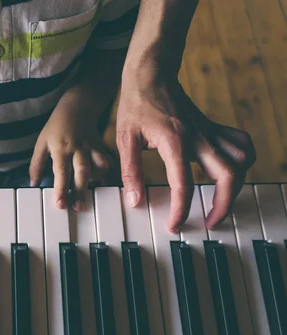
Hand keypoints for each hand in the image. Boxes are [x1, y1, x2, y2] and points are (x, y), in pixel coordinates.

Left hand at [30, 88, 114, 210]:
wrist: (77, 106)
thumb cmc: (56, 126)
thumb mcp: (41, 143)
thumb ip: (36, 164)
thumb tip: (33, 184)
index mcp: (60, 148)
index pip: (61, 172)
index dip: (61, 190)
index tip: (60, 205)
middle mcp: (77, 148)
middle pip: (81, 172)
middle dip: (80, 191)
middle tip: (78, 208)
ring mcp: (90, 147)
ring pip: (97, 166)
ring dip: (95, 182)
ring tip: (91, 195)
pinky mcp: (100, 146)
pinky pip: (107, 161)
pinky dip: (107, 172)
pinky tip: (103, 182)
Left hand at [116, 73, 254, 232]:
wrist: (151, 75)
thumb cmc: (136, 105)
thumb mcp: (124, 138)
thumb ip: (130, 171)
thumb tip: (136, 200)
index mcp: (175, 141)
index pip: (184, 184)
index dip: (181, 210)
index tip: (174, 225)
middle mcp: (199, 137)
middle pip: (229, 175)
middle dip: (223, 205)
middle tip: (209, 221)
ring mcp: (209, 131)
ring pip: (242, 160)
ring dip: (237, 184)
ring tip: (220, 201)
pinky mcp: (212, 128)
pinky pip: (240, 144)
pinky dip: (242, 161)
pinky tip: (228, 172)